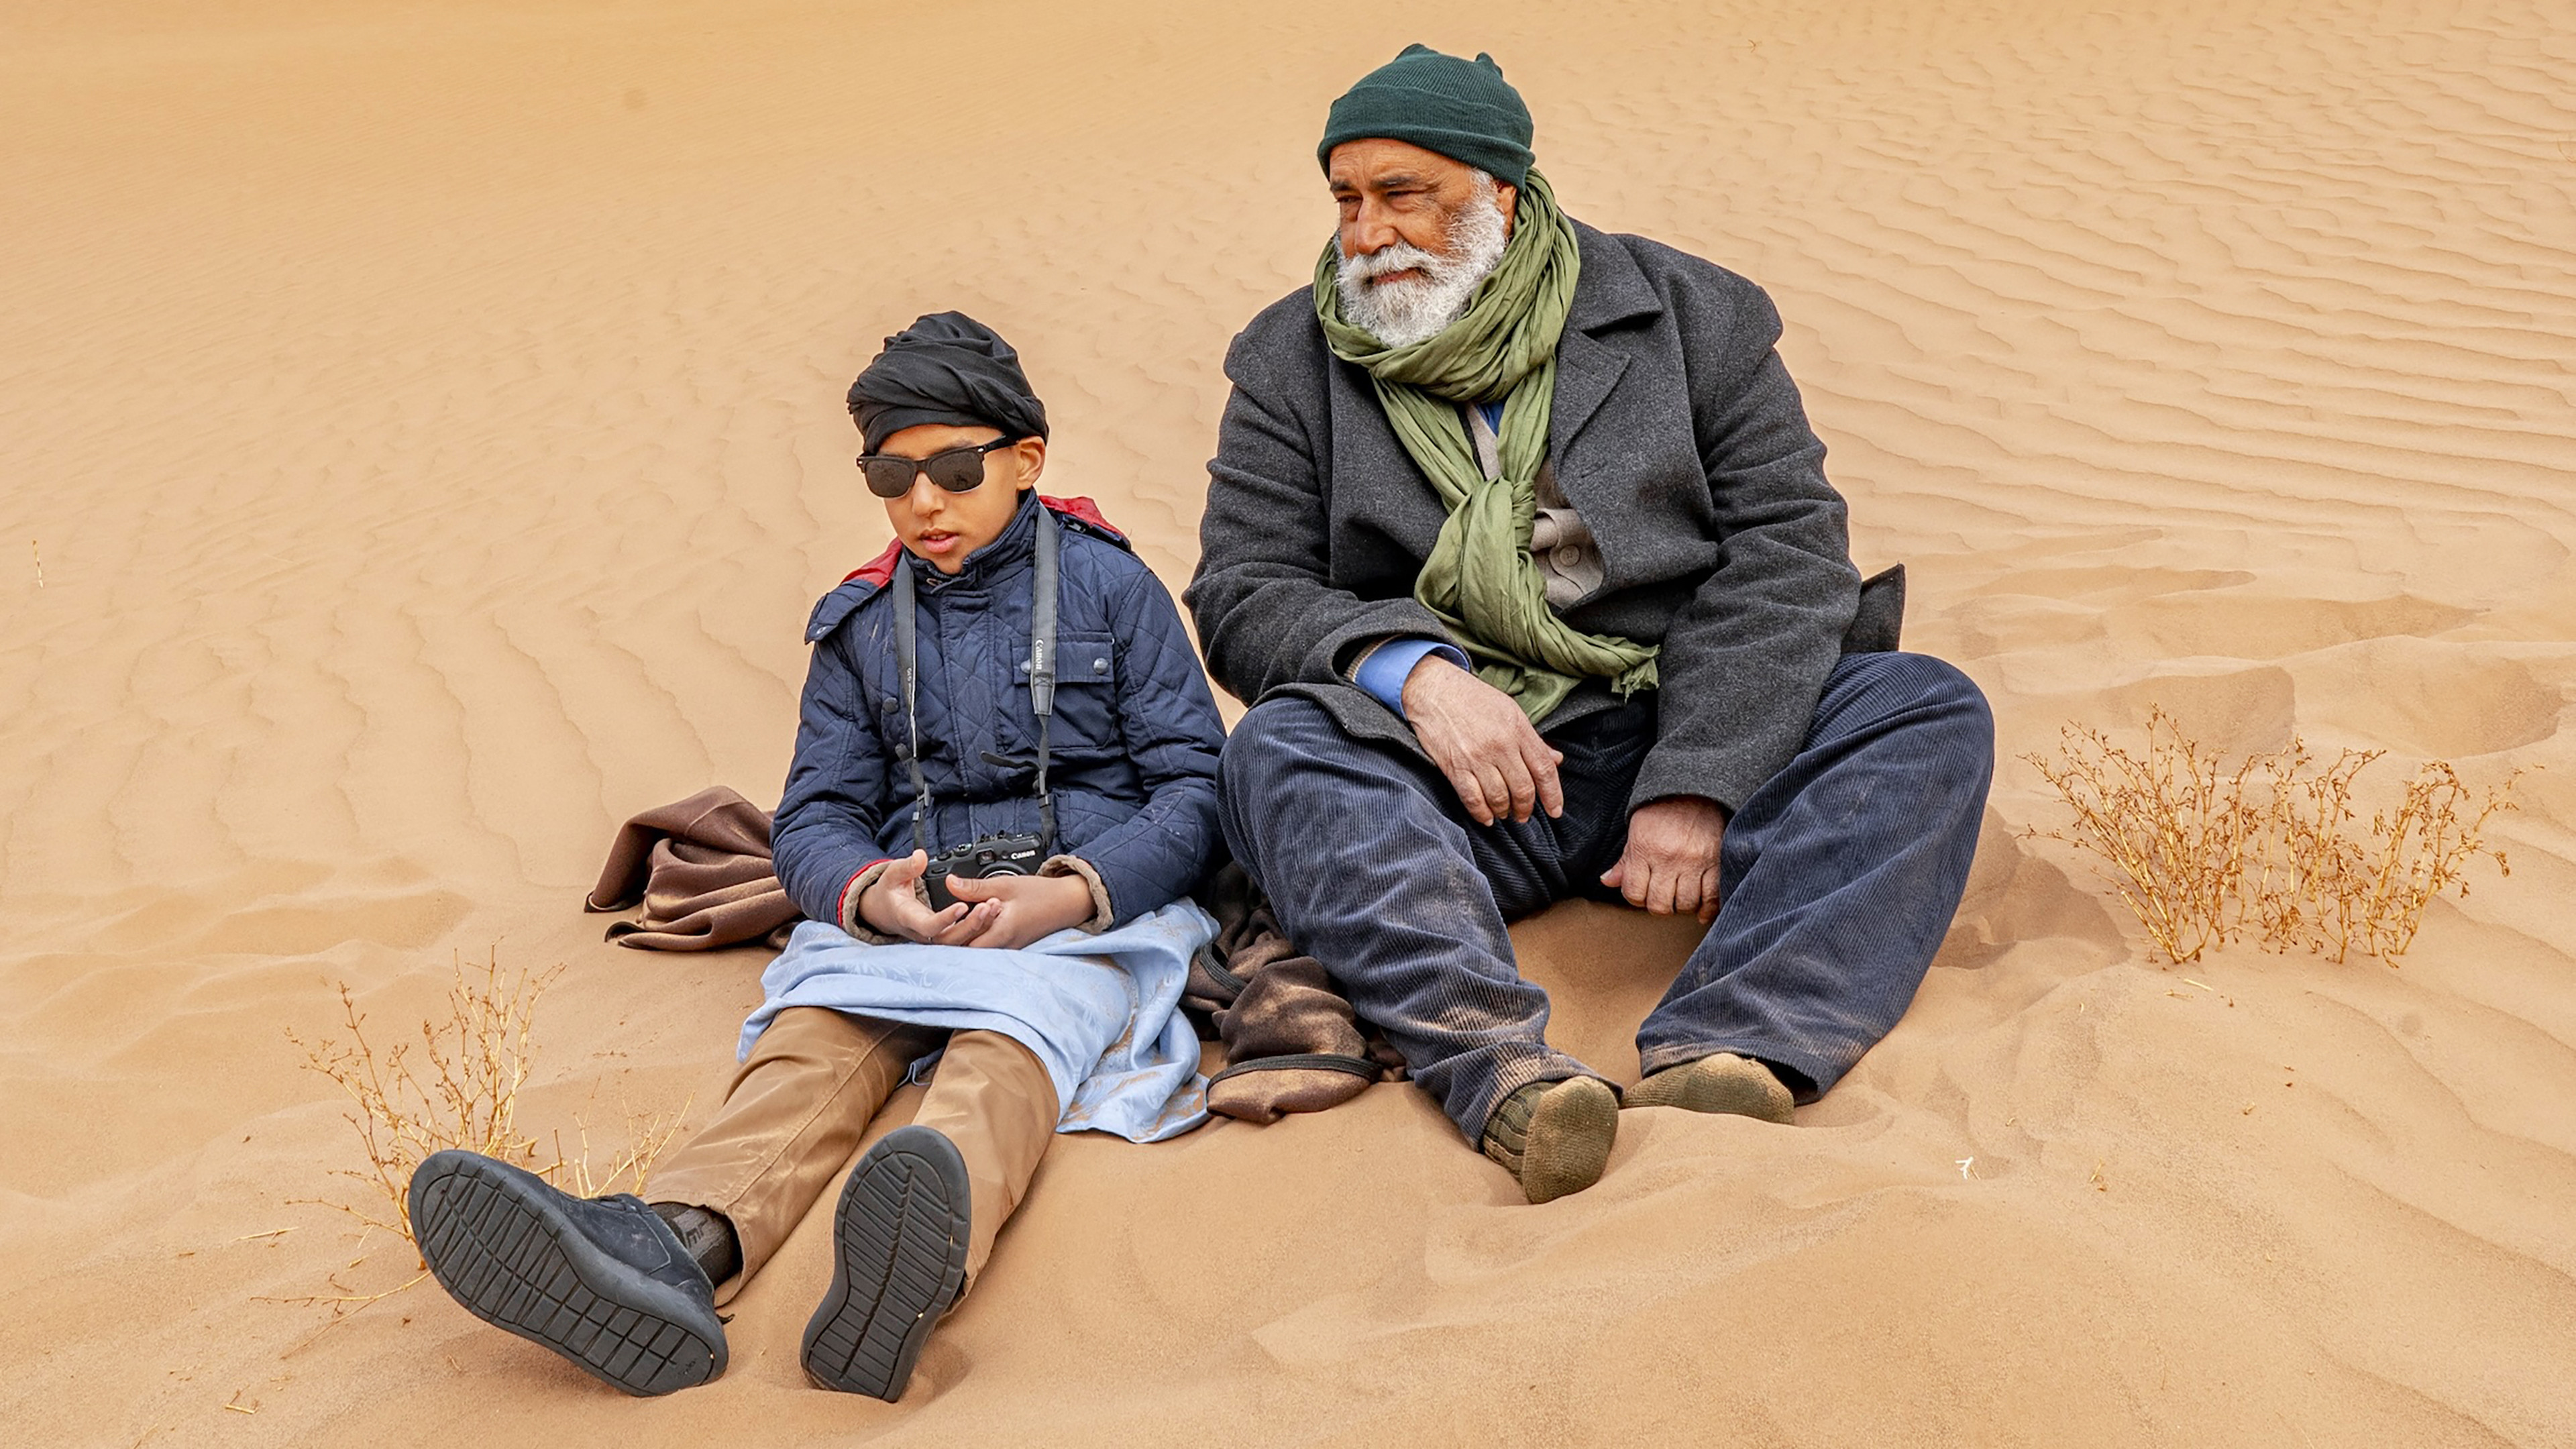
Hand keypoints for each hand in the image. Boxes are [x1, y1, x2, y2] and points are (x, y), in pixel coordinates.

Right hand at [858, 851, 1001, 944]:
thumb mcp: (892, 875)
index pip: (929, 926)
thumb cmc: (889, 892)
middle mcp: (923, 933)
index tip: (962, 906)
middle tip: (989, 905)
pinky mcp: (944, 936)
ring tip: (995, 906)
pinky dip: (980, 927)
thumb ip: (907, 866)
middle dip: (972, 925)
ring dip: (980, 926)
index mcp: (909, 919)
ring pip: (960, 941)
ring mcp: (934, 937)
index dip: (946, 919)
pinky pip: (963, 937)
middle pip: (950, 938)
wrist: (885, 911)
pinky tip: (993, 911)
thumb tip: (921, 857)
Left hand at [940, 871, 1096, 949]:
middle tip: (943, 921)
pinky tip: (974, 922)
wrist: (1068, 903)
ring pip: (978, 948)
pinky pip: (989, 944)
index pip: (964, 945)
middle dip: (955, 935)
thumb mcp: (1006, 885)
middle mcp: (1004, 945)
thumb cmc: (1042, 894)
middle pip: (968, 950)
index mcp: (1001, 932)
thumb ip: (976, 887)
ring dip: (967, 935)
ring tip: (957, 920)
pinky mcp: (1011, 944)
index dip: (949, 935)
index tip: (939, 922)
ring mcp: (1008, 947)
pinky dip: (979, 934)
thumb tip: (950, 883)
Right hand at [1400, 655, 1563, 825]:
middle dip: (1526, 808)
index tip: (1555, 810)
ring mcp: (1476, 757)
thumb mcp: (1510, 711)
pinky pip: (1473, 799)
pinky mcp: (1455, 767)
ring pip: (1499, 797)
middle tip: (1524, 815)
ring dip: (1505, 811)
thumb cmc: (1473, 698)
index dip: (1553, 794)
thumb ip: (1532, 739)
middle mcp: (1500, 745)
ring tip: (1505, 813)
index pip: (1543, 768)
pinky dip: (1481, 813)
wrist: (1434, 690)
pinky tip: (1487, 817)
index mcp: (1518, 729)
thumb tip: (1556, 759)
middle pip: (1523, 788)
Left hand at [1601, 797, 1725, 923]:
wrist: (1697, 790)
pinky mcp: (1717, 862)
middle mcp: (1668, 858)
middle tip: (1663, 896)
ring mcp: (1694, 862)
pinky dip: (1708, 909)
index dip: (1636, 897)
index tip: (1643, 892)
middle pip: (1660, 904)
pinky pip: (1713, 897)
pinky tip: (1702, 909)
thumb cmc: (1663, 811)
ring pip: (1686, 904)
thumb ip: (1625, 860)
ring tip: (1681, 896)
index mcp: (1644, 849)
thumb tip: (1607, 881)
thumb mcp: (1637, 830)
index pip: (1633, 892)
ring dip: (1683, 906)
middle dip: (1659, 905)